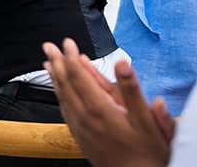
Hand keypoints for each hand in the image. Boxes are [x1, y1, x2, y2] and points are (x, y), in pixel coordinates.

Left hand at [43, 38, 171, 166]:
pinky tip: (58, 90)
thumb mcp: (148, 121)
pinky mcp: (80, 135)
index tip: (67, 43)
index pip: (79, 76)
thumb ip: (133, 91)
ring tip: (47, 63)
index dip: (71, 57)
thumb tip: (123, 64)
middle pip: (66, 83)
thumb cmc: (146, 153)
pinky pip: (64, 110)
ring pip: (62, 96)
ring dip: (54, 77)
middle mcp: (85, 116)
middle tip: (49, 46)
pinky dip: (58, 95)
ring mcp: (80, 127)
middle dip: (57, 62)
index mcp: (100, 109)